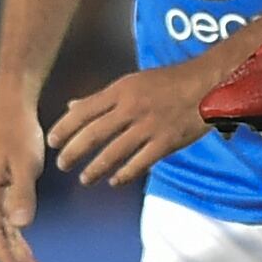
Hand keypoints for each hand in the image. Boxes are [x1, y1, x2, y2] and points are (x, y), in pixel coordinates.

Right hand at [0, 98, 46, 261]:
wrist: (11, 111)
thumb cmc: (18, 133)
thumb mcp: (25, 162)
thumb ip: (22, 193)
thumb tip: (21, 226)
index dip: (3, 255)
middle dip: (11, 260)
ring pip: (0, 234)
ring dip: (15, 253)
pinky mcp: (0, 194)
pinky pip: (6, 224)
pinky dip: (17, 239)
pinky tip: (28, 253)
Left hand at [52, 64, 215, 187]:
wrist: (209, 83)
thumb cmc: (171, 81)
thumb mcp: (134, 81)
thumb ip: (103, 97)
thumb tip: (72, 106)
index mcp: (123, 90)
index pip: (84, 110)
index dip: (64, 128)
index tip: (52, 141)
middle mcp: (132, 108)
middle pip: (94, 134)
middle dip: (73, 152)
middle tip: (62, 164)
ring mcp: (150, 126)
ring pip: (114, 153)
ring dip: (95, 168)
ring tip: (85, 178)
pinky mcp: (166, 142)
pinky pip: (140, 163)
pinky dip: (124, 174)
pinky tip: (114, 181)